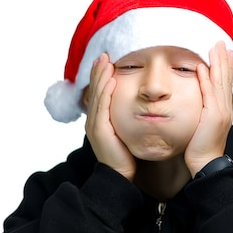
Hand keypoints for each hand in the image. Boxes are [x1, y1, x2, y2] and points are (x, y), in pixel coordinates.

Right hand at [84, 53, 135, 180]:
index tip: (106, 61)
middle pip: (95, 90)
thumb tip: (139, 107)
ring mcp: (95, 125)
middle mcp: (93, 120)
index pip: (99, 93)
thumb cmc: (125, 157)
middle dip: (98, 72)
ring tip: (106, 63)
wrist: (120, 176)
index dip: (101, 77)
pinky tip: (111, 81)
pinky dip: (106, 93)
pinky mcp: (100, 130)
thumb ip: (127, 120)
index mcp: (98, 120)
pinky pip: (102, 107)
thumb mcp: (125, 134)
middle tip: (104, 56)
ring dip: (101, 77)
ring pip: (98, 95)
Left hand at [184, 41, 232, 175]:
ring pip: (220, 83)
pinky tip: (203, 68)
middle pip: (225, 79)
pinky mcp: (213, 117)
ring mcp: (220, 112)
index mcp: (223, 110)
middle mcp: (224, 109)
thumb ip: (201, 112)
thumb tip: (196, 104)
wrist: (205, 164)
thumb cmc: (200, 148)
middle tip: (221, 42)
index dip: (225, 67)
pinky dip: (207, 80)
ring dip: (218, 64)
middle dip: (224, 60)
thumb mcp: (202, 126)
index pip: (224, 84)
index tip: (225, 51)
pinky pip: (209, 95)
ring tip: (216, 48)